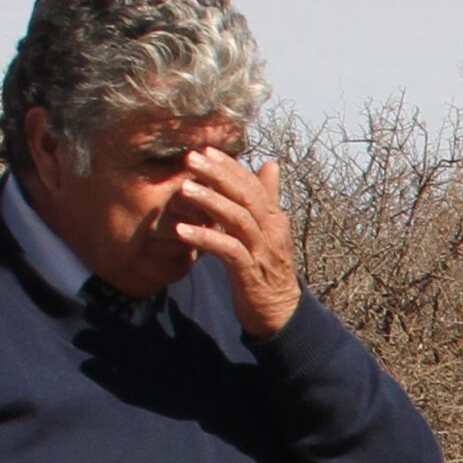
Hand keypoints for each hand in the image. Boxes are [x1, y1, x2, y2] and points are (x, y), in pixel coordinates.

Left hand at [171, 145, 301, 336]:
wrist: (279, 312)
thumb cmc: (268, 269)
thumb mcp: (268, 230)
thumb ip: (267, 198)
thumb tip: (270, 164)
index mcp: (274, 218)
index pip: (252, 183)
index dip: (229, 166)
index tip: (205, 149)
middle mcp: (271, 230)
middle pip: (246, 195)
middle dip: (218, 174)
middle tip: (191, 158)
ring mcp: (261, 251)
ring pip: (238, 219)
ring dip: (210, 201)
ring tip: (183, 188)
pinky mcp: (249, 273)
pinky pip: (228, 250)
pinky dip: (206, 238)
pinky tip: (183, 231)